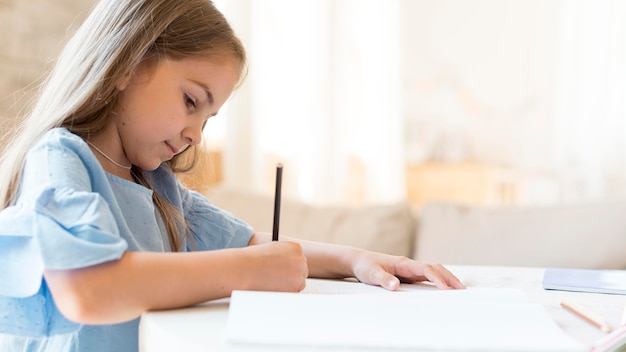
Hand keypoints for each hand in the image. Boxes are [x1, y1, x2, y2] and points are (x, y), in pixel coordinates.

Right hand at [243, 241, 307, 291]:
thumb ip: (285, 254)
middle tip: (278, 278)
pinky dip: (285, 292)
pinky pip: (293, 292)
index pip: (299, 258)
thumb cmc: (254, 259)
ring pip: (299, 283)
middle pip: (302, 271)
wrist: (244, 269)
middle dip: (292, 275)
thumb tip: (290, 265)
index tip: (283, 269)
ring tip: (272, 281)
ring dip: (289, 284)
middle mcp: (301, 260)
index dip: (290, 265)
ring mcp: (299, 274)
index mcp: (296, 247)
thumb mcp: (273, 248)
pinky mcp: (294, 288)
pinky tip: (272, 287)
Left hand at [350, 250, 465, 290]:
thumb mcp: (371, 274)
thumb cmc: (365, 266)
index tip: (446, 289)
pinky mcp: (407, 274)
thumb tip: (396, 285)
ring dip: (446, 278)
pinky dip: (438, 281)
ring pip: (433, 271)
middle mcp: (409, 265)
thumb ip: (383, 279)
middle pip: (435, 268)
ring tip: (459, 289)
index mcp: (403, 263)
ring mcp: (409, 269)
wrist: (358, 261)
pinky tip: (443, 289)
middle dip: (450, 277)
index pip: (426, 269)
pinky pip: (427, 277)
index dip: (437, 278)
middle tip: (463, 289)